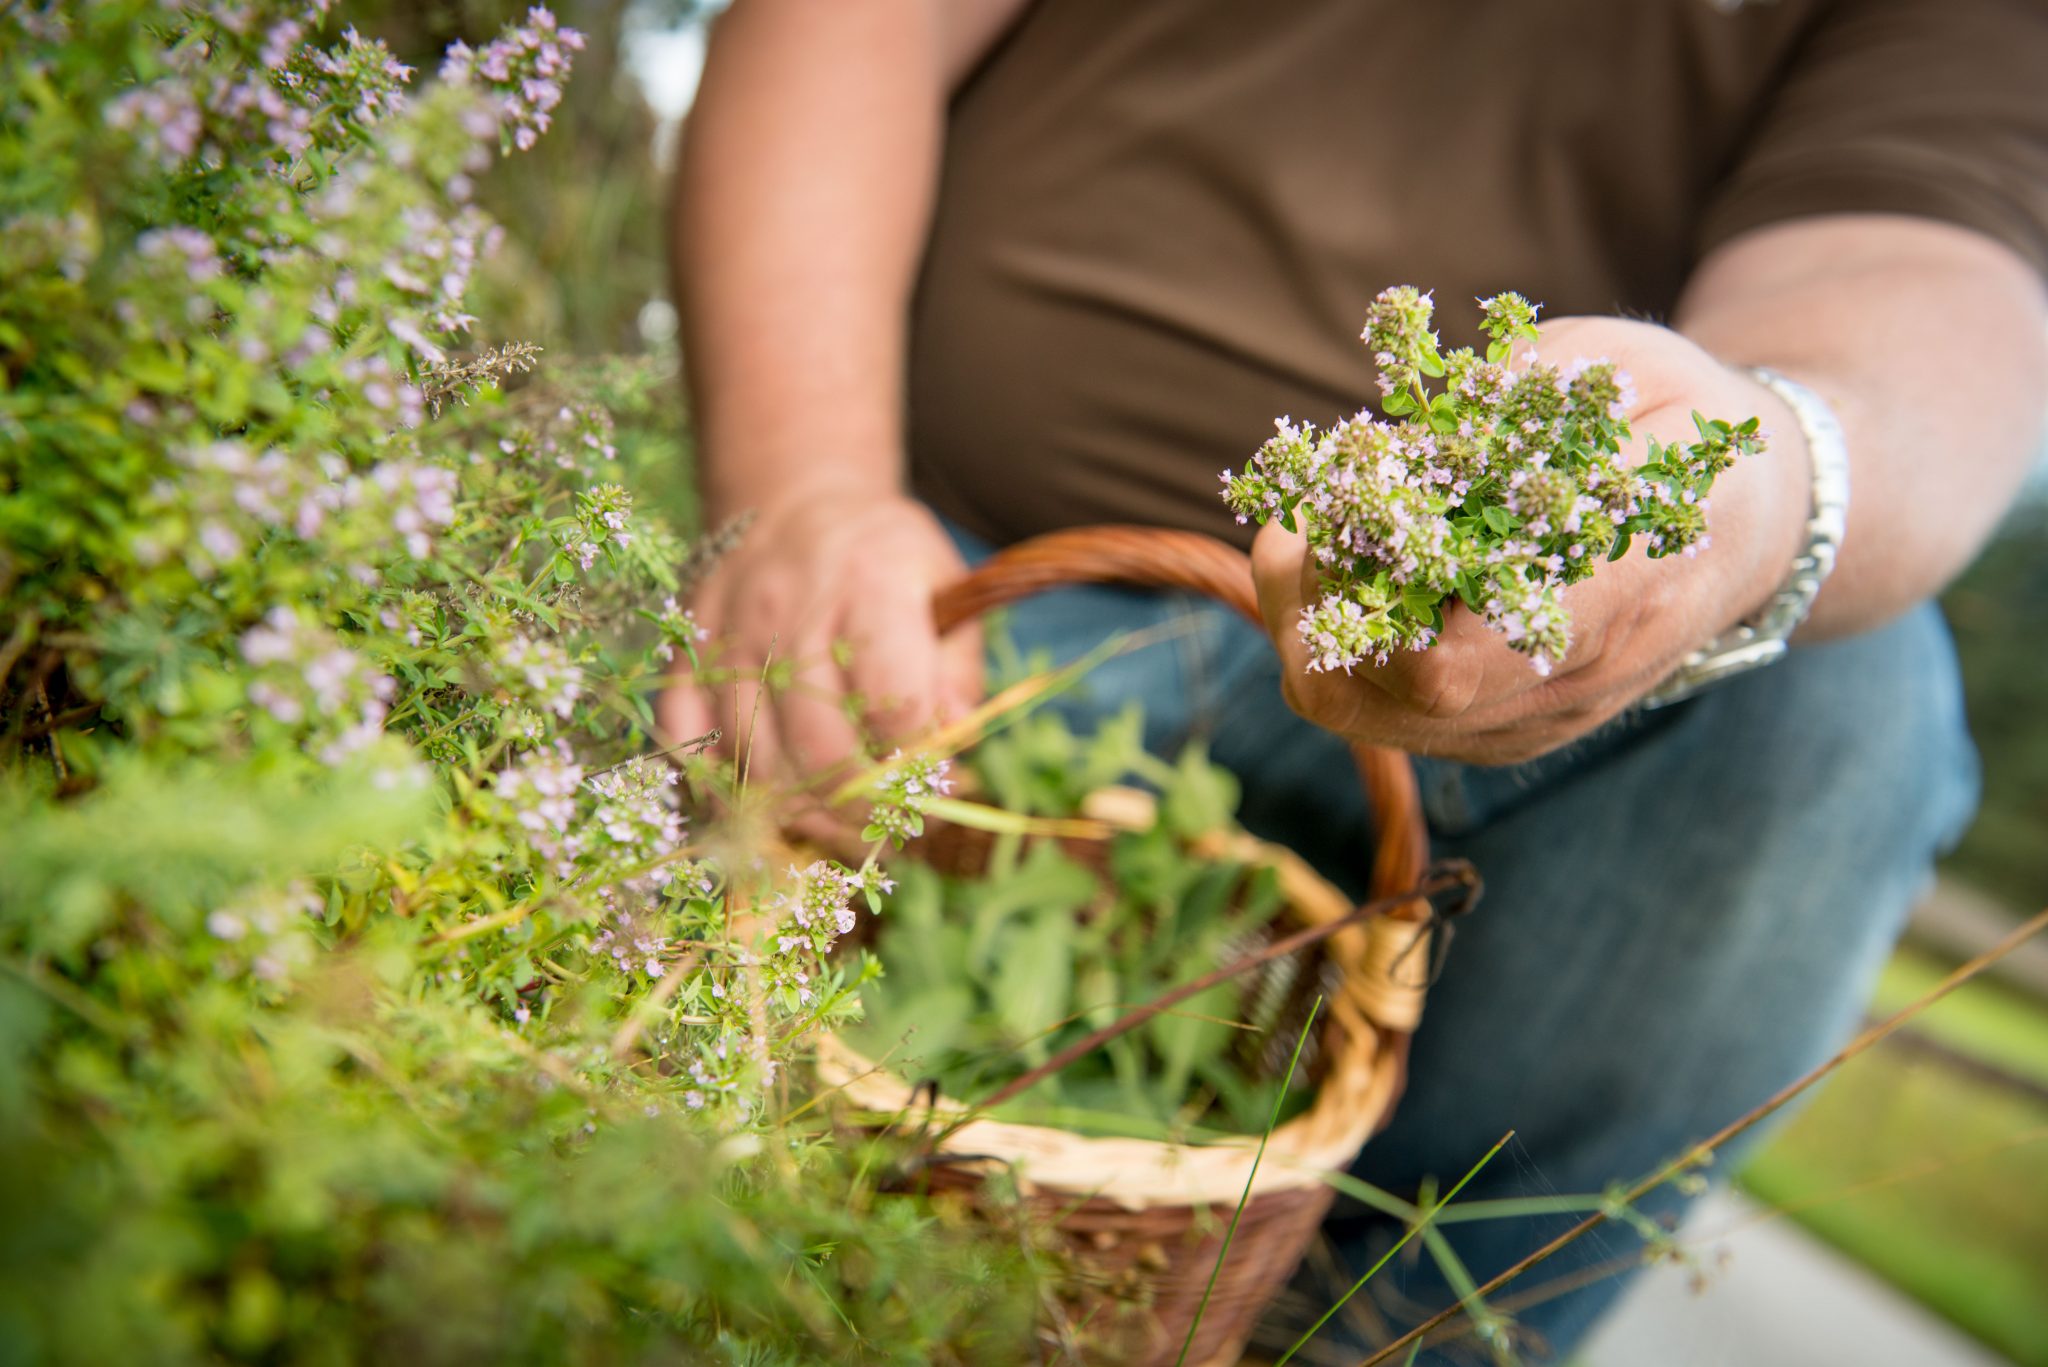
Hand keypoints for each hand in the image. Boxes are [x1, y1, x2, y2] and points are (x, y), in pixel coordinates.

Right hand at [656, 486, 981, 804]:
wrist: (793, 501)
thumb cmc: (883, 559)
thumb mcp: (946, 590)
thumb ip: (958, 674)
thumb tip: (952, 755)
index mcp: (871, 584)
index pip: (898, 703)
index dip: (919, 762)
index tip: (931, 788)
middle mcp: (792, 609)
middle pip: (820, 746)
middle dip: (859, 808)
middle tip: (883, 831)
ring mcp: (728, 634)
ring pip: (754, 760)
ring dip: (797, 814)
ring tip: (833, 827)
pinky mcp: (684, 654)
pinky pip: (687, 743)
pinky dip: (720, 790)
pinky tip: (762, 804)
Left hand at [1250, 316, 1811, 764]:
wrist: (1757, 517)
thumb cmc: (1675, 420)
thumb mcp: (1614, 369)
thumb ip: (1505, 406)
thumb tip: (1384, 451)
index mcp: (1624, 585)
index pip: (1459, 650)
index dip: (1373, 581)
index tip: (1350, 497)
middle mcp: (1579, 678)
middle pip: (1390, 689)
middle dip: (1318, 600)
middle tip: (1304, 519)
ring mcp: (1538, 719)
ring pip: (1362, 713)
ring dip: (1309, 625)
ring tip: (1309, 538)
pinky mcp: (1505, 732)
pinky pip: (1380, 715)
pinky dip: (1336, 647)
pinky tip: (1346, 574)